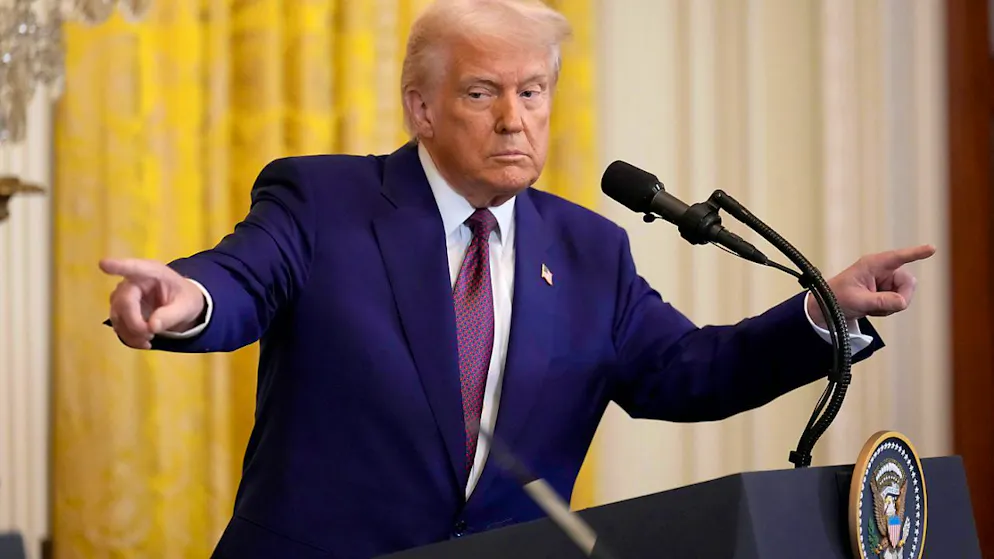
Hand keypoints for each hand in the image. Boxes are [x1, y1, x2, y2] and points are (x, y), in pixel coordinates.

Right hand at [100, 258, 204, 348]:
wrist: (182, 306)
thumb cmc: (185, 299)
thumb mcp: (187, 306)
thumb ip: (171, 315)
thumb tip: (152, 326)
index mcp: (152, 272)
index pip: (134, 268)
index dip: (118, 266)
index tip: (103, 264)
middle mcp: (134, 281)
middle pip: (123, 301)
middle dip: (134, 323)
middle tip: (150, 335)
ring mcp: (124, 296)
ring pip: (116, 315)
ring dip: (131, 333)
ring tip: (150, 339)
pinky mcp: (121, 311)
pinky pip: (118, 325)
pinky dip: (129, 338)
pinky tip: (144, 343)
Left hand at [807, 244, 935, 328]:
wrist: (829, 307)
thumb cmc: (837, 297)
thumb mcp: (857, 301)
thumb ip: (880, 301)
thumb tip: (902, 302)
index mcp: (872, 264)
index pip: (897, 257)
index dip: (915, 253)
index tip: (932, 248)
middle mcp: (882, 270)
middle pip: (908, 282)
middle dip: (900, 298)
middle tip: (881, 308)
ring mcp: (886, 280)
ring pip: (905, 294)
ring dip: (891, 305)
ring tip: (870, 307)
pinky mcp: (887, 291)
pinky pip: (899, 302)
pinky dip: (888, 309)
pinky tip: (872, 309)